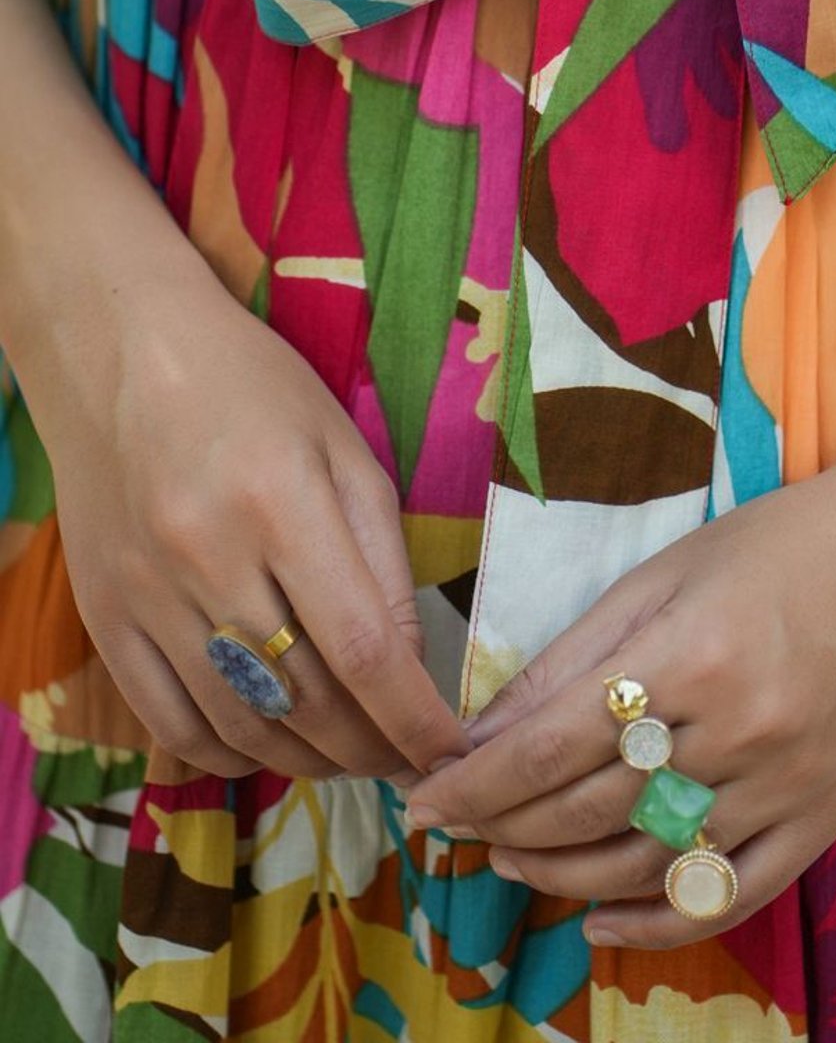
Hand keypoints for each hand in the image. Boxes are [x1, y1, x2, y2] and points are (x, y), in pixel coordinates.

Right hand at [16, 249, 471, 784]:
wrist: (122, 353)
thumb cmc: (255, 389)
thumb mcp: (344, 448)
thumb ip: (382, 556)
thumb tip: (412, 666)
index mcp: (282, 503)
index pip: (363, 647)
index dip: (414, 717)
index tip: (452, 753)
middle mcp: (208, 557)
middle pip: (303, 699)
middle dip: (370, 749)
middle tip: (408, 761)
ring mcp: (147, 595)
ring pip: (240, 724)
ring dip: (308, 761)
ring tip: (351, 757)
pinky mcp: (104, 618)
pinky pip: (170, 722)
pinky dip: (229, 755)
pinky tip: (271, 747)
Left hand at [403, 455, 835, 947]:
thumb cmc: (782, 547)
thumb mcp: (666, 574)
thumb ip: (577, 656)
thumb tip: (488, 730)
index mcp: (691, 655)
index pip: (551, 746)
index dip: (475, 783)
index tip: (424, 800)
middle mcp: (738, 732)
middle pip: (587, 810)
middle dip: (503, 825)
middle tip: (457, 825)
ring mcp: (784, 787)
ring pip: (645, 862)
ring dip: (560, 872)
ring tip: (508, 859)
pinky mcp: (820, 821)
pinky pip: (727, 895)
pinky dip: (656, 921)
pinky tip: (600, 920)